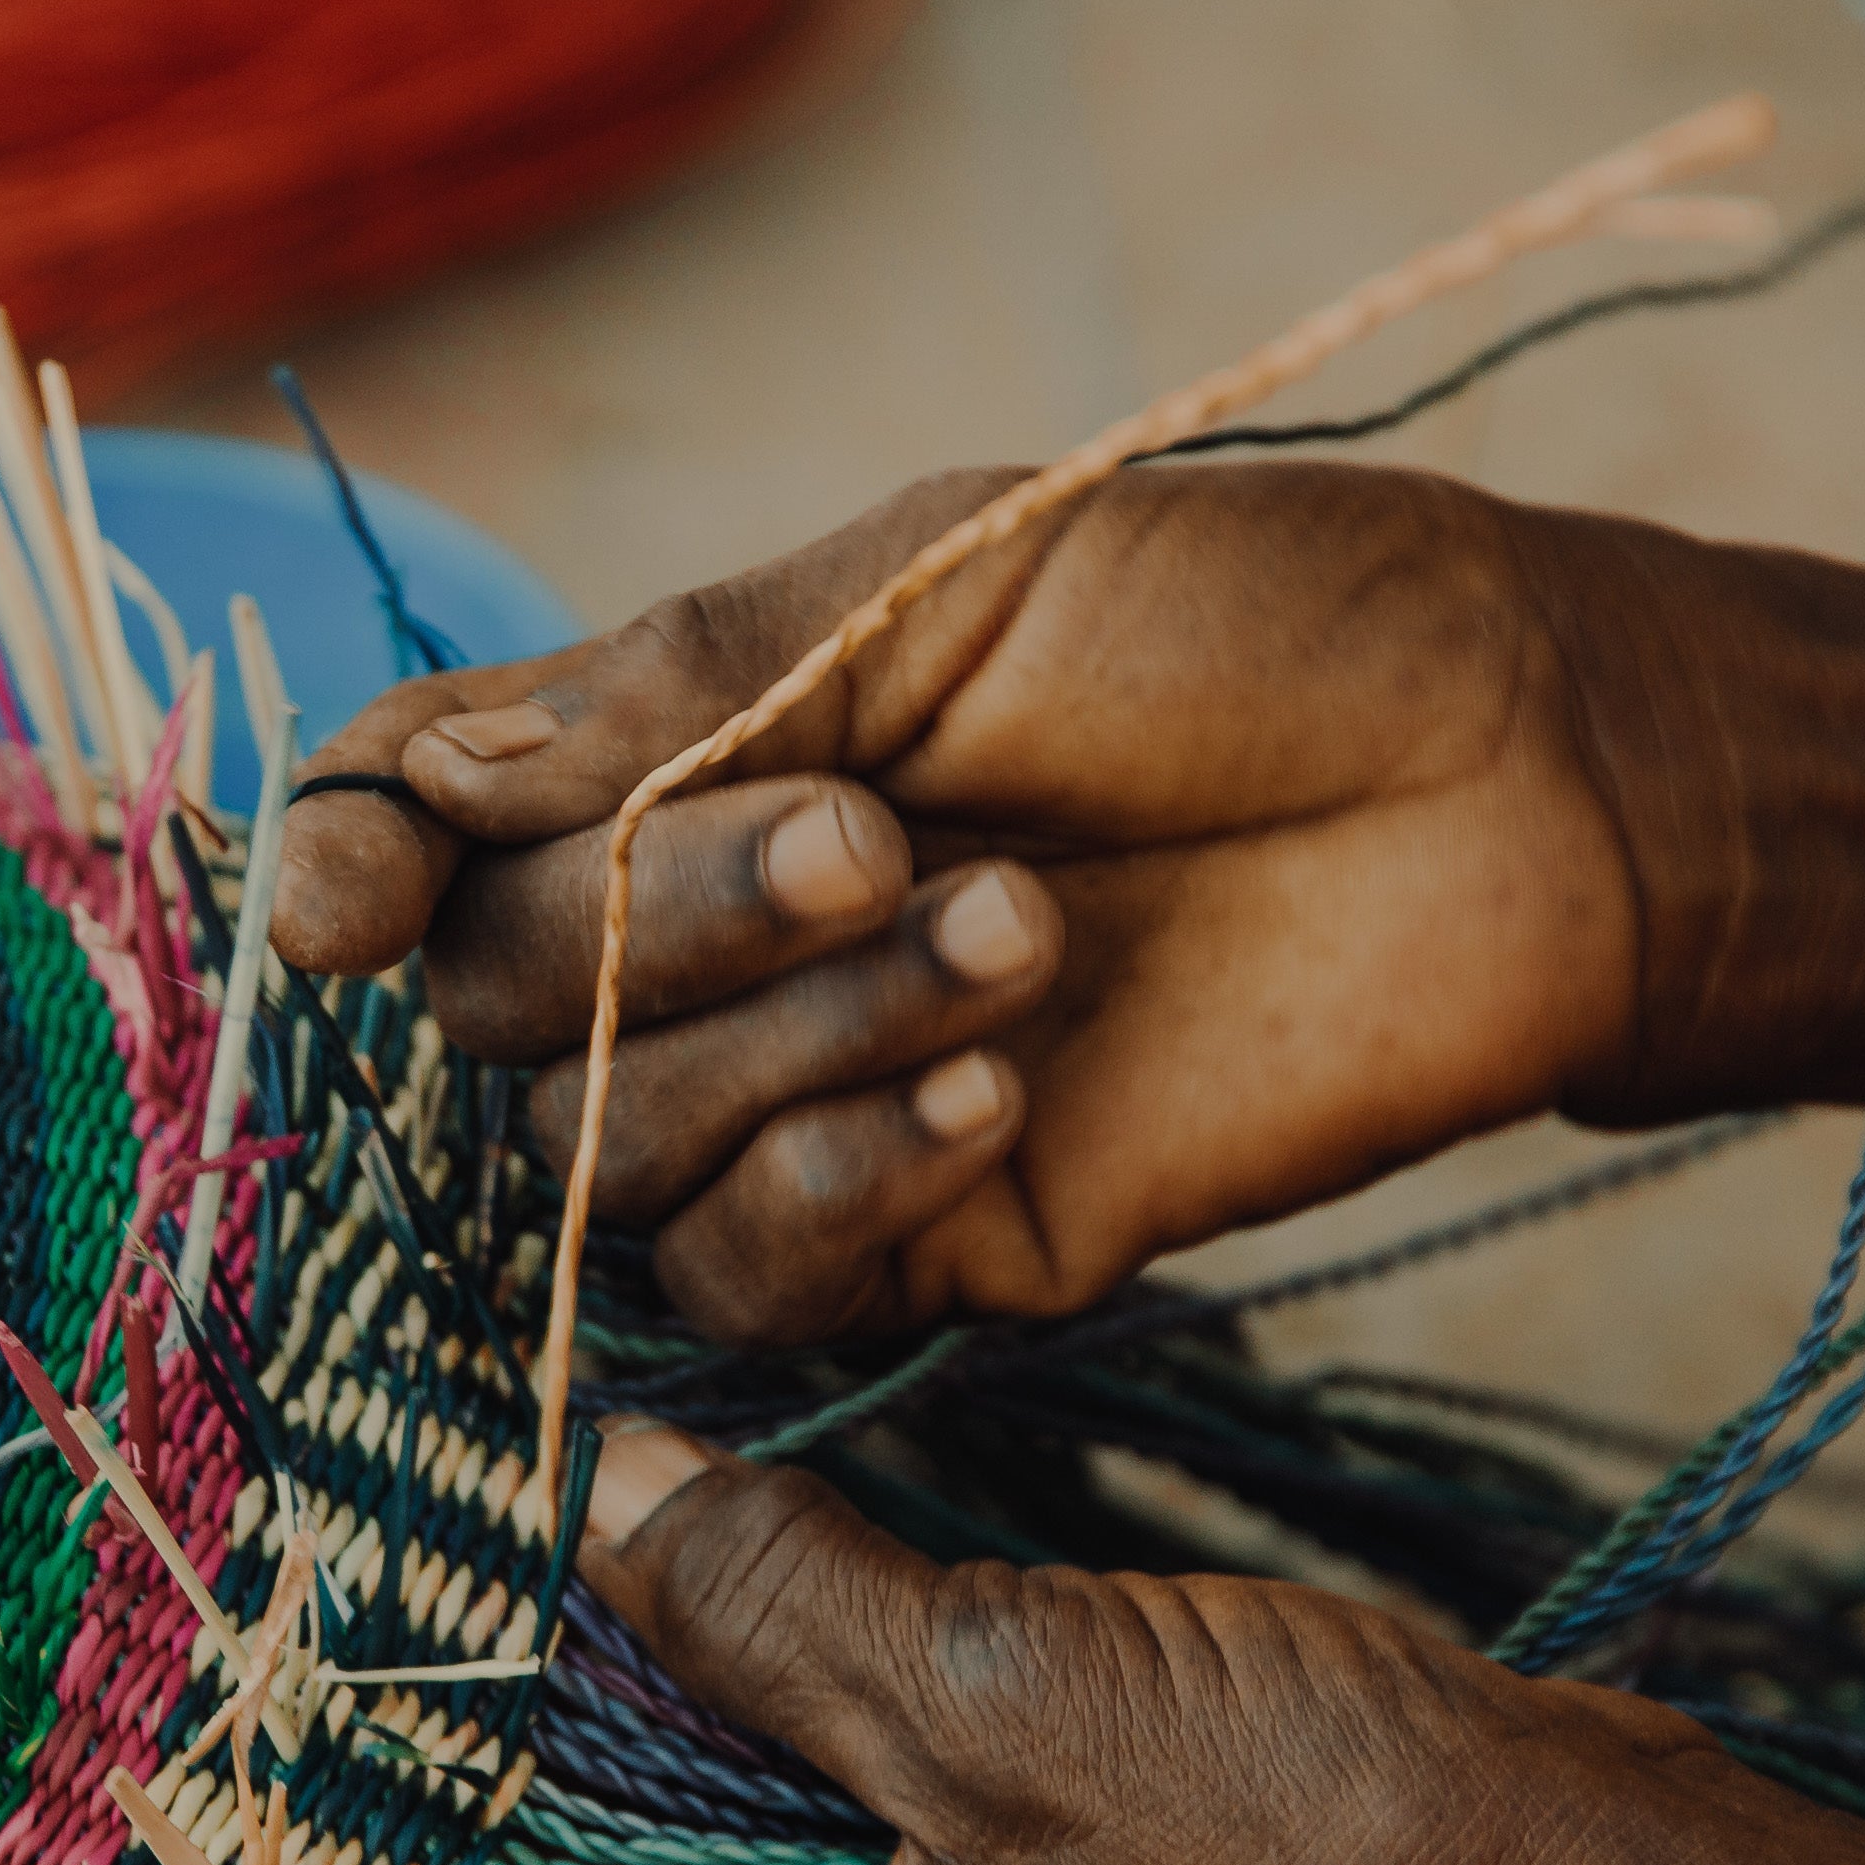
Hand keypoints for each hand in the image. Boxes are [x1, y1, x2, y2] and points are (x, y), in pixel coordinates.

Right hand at [272, 458, 1714, 1342]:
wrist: (1526, 779)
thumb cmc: (1257, 622)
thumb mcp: (944, 580)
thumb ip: (670, 695)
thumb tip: (414, 783)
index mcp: (689, 742)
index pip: (413, 827)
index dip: (338, 866)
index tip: (340, 903)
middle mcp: (712, 931)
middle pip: (493, 1008)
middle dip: (656, 925)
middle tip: (882, 831)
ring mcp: (809, 1094)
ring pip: (607, 1159)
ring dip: (786, 1044)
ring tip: (1019, 930)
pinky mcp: (927, 1240)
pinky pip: (754, 1283)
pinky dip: (839, 1179)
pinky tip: (999, 1081)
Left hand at [574, 1421, 1750, 1864]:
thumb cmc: (1331, 1848)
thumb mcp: (998, 1687)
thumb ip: (764, 1598)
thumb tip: (586, 1487)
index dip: (514, 1739)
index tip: (466, 1558)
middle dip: (645, 1682)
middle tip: (596, 1482)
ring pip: (794, 1823)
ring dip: (770, 1669)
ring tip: (728, 1510)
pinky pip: (913, 1819)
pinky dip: (884, 1699)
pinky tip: (880, 1579)